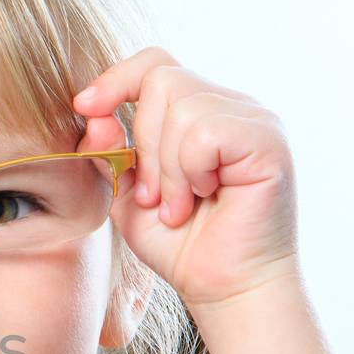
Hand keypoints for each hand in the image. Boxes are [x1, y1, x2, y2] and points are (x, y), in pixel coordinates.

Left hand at [72, 47, 301, 310]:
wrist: (222, 289)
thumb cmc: (180, 245)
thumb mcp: (127, 195)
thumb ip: (109, 152)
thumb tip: (92, 111)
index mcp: (199, 111)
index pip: (155, 64)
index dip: (116, 79)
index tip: (85, 107)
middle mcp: (231, 106)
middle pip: (162, 80)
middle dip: (143, 144)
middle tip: (153, 197)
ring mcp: (254, 120)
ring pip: (182, 107)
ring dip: (167, 168)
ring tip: (178, 207)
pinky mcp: (268, 142)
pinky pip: (206, 131)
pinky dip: (190, 171)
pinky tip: (204, 198)